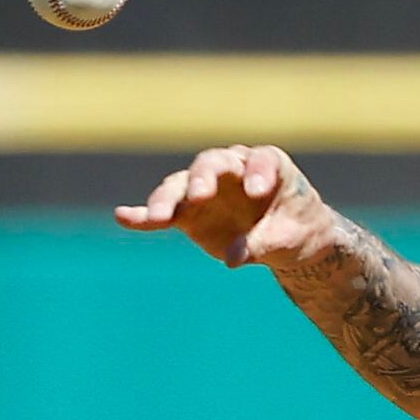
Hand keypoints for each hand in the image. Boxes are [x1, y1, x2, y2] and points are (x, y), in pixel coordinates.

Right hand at [113, 144, 334, 269]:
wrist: (288, 240)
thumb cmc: (296, 229)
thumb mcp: (288, 239)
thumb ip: (261, 244)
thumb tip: (232, 259)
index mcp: (268, 165)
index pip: (260, 161)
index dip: (257, 172)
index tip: (257, 192)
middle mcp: (232, 169)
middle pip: (211, 164)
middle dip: (202, 178)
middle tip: (198, 195)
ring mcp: (207, 188)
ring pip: (181, 186)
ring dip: (166, 200)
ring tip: (156, 218)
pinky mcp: (190, 212)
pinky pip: (165, 212)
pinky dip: (143, 215)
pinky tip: (123, 217)